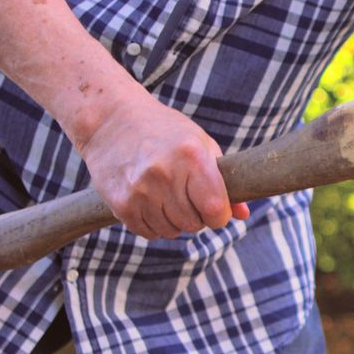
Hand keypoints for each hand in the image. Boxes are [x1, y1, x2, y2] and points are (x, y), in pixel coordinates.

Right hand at [76, 94, 248, 239]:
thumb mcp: (200, 144)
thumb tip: (243, 215)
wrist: (110, 120)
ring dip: (174, 221)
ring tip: (166, 195)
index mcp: (192, 156)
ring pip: (171, 231)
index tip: (216, 209)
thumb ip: (224, 181)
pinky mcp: (120, 203)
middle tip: (187, 196)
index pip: (215, 209)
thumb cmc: (165, 131)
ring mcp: (140, 190)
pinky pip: (148, 232)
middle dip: (196, 216)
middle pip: (193, 223)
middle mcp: (165, 174)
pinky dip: (153, 224)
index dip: (219, 216)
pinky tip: (150, 201)